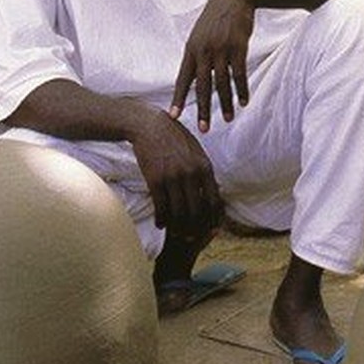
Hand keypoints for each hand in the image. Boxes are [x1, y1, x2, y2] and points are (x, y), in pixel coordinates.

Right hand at [132, 111, 224, 231]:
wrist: (150, 126)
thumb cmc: (174, 138)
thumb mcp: (196, 151)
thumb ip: (203, 171)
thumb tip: (213, 190)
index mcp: (205, 167)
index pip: (214, 201)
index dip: (213, 219)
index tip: (210, 229)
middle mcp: (191, 173)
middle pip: (197, 211)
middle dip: (195, 228)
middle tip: (191, 237)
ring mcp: (173, 177)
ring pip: (179, 212)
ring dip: (178, 227)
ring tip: (176, 233)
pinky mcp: (155, 179)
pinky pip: (161, 206)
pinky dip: (162, 219)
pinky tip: (161, 224)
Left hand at [170, 0, 254, 131]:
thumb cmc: (217, 18)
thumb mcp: (201, 34)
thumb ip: (197, 55)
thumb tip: (194, 77)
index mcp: (191, 49)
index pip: (183, 79)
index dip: (178, 98)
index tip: (173, 116)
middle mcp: (204, 51)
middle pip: (202, 86)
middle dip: (203, 109)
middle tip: (204, 128)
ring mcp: (221, 49)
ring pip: (222, 83)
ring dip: (226, 103)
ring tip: (228, 119)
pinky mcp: (238, 47)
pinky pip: (239, 74)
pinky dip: (241, 89)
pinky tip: (243, 101)